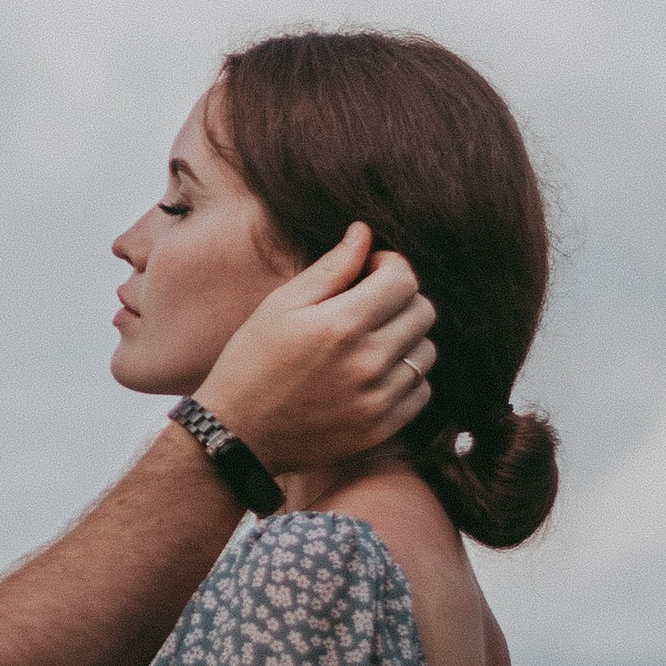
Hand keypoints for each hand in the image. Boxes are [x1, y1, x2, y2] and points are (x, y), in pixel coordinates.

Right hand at [197, 222, 434, 469]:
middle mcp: (367, 362)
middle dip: (401, 299)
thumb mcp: (281, 306)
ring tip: (371, 341)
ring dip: (406, 338)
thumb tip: (364, 232)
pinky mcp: (382, 428)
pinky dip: (406, 377)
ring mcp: (378, 399)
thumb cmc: (253, 361)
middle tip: (369, 305)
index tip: (371, 271)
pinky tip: (374, 373)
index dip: (390, 266)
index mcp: (340, 325)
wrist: (238, 433)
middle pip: (423, 312)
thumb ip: (330, 268)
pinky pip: (421, 390)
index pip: (404, 280)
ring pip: (426, 351)